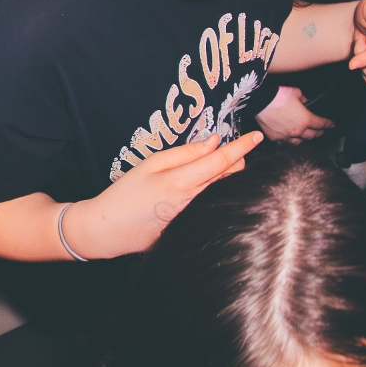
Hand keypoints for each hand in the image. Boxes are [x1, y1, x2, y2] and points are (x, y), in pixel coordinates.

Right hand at [67, 131, 264, 257]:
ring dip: (230, 176)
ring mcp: (195, 219)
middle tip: (231, 149)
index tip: (256, 136)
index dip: (241, 147)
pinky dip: (219, 192)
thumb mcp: (150, 164)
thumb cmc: (126, 193)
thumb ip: (184, 153)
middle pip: (230, 177)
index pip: (220, 161)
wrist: (109, 230)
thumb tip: (213, 142)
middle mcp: (193, 203)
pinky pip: (216, 206)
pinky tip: (209, 188)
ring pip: (226, 192)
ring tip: (220, 166)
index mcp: (180, 182)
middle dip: (237, 160)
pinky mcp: (194, 230)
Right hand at [254, 85, 332, 144]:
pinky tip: (290, 138)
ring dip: (305, 139)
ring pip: (300, 142)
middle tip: (321, 131)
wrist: (259, 100)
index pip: (321, 124)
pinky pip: (285, 143)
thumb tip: (308, 103)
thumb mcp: (297, 92)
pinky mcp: (275, 138)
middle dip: (319, 133)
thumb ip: (305, 100)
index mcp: (306, 120)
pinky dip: (289, 140)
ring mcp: (286, 136)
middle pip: (312, 135)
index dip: (328, 124)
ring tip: (306, 136)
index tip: (332, 125)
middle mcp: (298, 131)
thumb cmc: (278, 95)